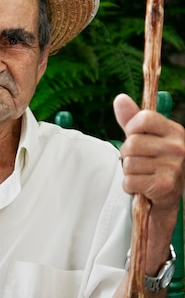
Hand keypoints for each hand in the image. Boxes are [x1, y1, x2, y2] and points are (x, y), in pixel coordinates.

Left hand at [113, 93, 184, 272]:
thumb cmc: (154, 163)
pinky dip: (130, 186)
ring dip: (129, 172)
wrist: (165, 199)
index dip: (131, 128)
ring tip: (142, 175)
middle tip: (139, 162)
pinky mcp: (164, 186)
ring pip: (129, 163)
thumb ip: (131, 119)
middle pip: (132, 143)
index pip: (143, 118)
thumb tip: (120, 99)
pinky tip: (142, 186)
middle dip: (128, 155)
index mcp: (174, 131)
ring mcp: (173, 167)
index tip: (135, 136)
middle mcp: (178, 147)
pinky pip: (130, 181)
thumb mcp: (145, 137)